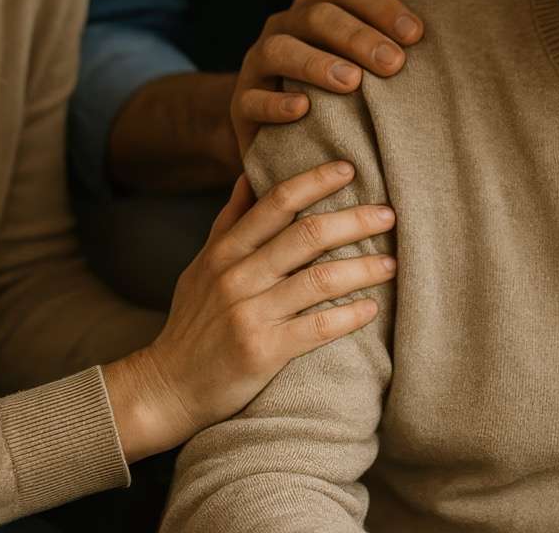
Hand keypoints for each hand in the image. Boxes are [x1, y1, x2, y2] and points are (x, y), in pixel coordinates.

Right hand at [103, 162, 395, 459]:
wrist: (167, 389)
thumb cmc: (192, 324)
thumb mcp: (201, 268)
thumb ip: (228, 224)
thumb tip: (247, 177)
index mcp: (225, 252)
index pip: (276, 203)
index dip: (315, 181)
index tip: (349, 169)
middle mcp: (237, 277)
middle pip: (307, 235)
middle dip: (355, 221)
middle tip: (389, 215)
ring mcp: (249, 314)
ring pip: (319, 279)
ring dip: (363, 268)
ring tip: (392, 264)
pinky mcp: (262, 351)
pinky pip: (317, 327)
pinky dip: (349, 316)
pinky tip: (371, 308)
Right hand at [230, 0, 421, 161]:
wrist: (282, 131)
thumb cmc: (336, 85)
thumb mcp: (359, 52)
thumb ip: (380, 16)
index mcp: (317, 7)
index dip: (382, 6)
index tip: (415, 34)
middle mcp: (286, 26)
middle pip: (318, 16)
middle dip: (359, 37)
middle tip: (394, 63)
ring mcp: (258, 62)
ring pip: (279, 49)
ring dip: (316, 63)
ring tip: (352, 82)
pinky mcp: (242, 103)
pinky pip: (252, 99)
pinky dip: (276, 103)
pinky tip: (302, 109)